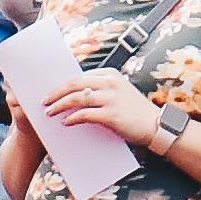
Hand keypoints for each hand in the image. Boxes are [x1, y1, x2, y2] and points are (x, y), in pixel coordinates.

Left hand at [31, 61, 153, 138]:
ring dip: (59, 105)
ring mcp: (111, 98)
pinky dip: (72, 118)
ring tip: (49, 112)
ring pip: (76, 98)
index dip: (62, 84)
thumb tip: (75, 96)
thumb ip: (101, 90)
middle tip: (44, 102)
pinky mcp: (111, 115)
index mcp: (109, 74)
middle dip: (56, 93)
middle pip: (74, 84)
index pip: (79, 76)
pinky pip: (85, 114)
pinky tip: (65, 123)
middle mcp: (109, 82)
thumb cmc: (135, 112)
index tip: (51, 92)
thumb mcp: (119, 92)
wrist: (156, 125)